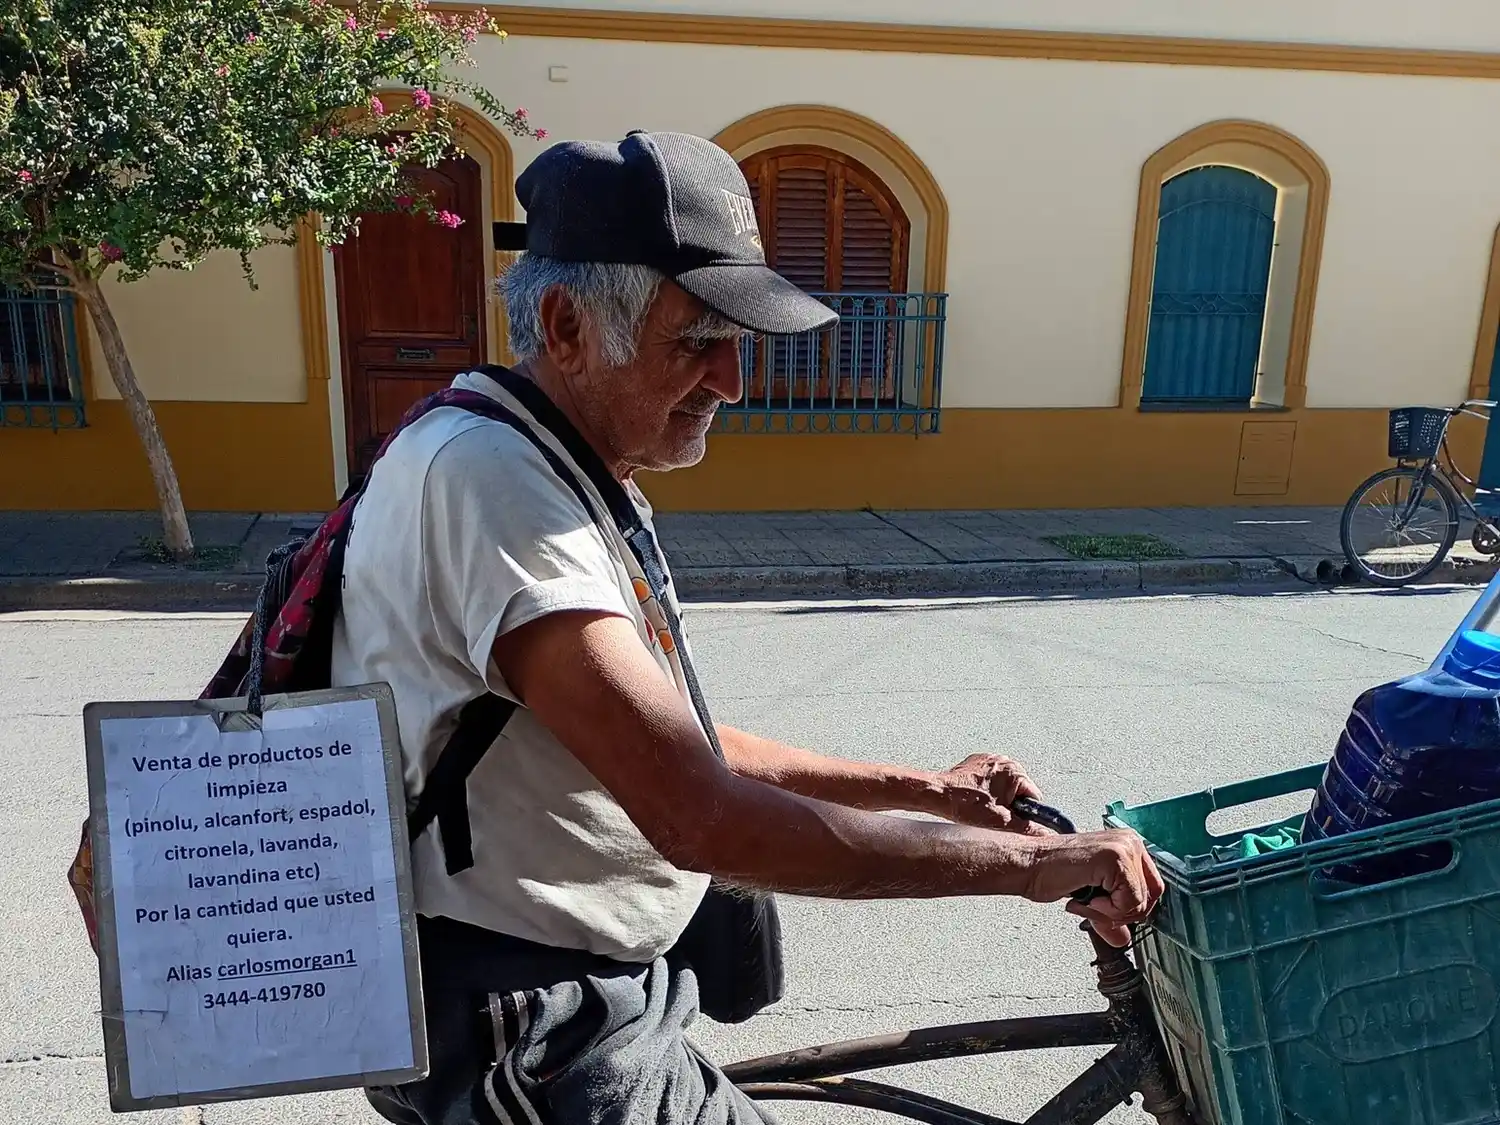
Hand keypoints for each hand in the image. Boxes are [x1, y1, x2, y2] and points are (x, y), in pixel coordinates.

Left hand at [925, 753, 1052, 835]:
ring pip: (1005, 784)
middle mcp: (1006, 761)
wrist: (938, 793)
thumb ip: (1027, 828)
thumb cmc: (965, 805)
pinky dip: (987, 787)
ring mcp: (991, 758)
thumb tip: (1044, 835)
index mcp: (1016, 773)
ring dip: (998, 795)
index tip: (1013, 818)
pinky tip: (975, 796)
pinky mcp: (978, 760)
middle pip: (1020, 790)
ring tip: (982, 805)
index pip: (1034, 797)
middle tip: (994, 812)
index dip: (1026, 812)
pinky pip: (991, 777)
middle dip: (1011, 803)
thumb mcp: (1001, 823)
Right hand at [1022, 829, 1164, 947]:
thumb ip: (1111, 916)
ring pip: (1141, 901)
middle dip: (1123, 913)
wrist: (1028, 866)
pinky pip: (1128, 901)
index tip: (1107, 911)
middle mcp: (1129, 842)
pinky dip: (1106, 910)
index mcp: (1127, 845)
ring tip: (1086, 902)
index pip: (1153, 887)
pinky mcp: (1115, 858)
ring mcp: (1124, 848)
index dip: (1132, 908)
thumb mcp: (1091, 896)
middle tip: (1095, 909)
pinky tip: (1085, 898)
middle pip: (1152, 896)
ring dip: (1110, 913)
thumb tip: (1123, 939)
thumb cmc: (1051, 873)